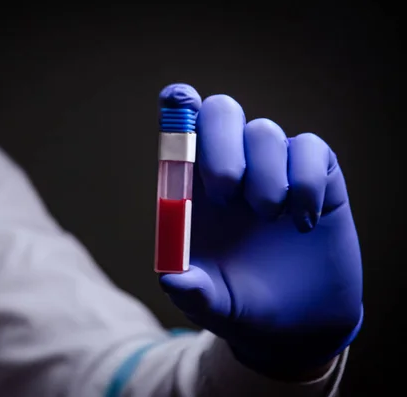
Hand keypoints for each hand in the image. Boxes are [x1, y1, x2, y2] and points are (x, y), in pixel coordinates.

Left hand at [158, 84, 362, 377]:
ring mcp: (274, 169)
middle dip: (221, 143)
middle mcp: (232, 169)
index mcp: (195, 189)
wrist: (295, 322)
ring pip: (265, 131)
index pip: (182, 130)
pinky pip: (311, 149)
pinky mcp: (316, 176)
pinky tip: (304, 222)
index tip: (178, 100)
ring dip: (266, 176)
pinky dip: (306, 182)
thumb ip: (192, 291)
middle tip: (227, 193)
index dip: (178, 107)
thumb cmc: (241, 304)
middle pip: (221, 111)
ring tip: (271, 220)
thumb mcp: (211, 305)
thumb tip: (172, 277)